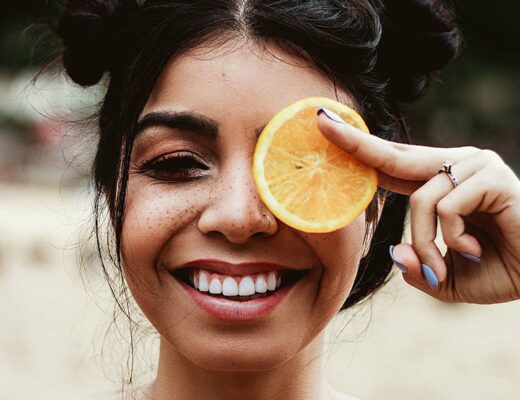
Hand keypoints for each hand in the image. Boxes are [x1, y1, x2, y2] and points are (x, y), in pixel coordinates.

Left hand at [317, 108, 519, 303]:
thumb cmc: (502, 270)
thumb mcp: (446, 278)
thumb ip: (417, 268)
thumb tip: (394, 252)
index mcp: (441, 183)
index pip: (391, 163)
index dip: (358, 148)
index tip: (326, 127)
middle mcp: (455, 166)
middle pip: (393, 155)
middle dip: (354, 141)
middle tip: (319, 121)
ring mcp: (474, 166)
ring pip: (419, 200)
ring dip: (424, 244)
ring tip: (442, 269)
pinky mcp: (491, 177)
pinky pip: (446, 207)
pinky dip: (451, 239)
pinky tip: (472, 251)